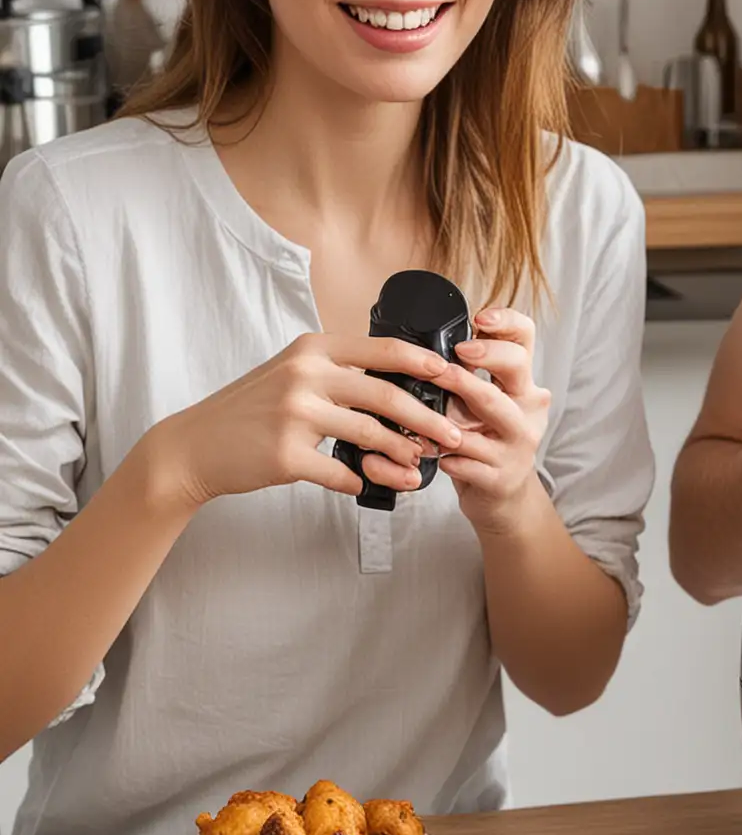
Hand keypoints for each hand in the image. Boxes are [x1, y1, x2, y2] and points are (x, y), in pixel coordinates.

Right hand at [156, 332, 465, 506]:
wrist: (193, 446)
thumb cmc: (250, 409)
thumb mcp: (291, 371)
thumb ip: (337, 370)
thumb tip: (397, 380)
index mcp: (313, 349)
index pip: (383, 350)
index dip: (424, 363)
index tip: (453, 376)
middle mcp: (305, 376)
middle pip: (387, 396)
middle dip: (429, 419)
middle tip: (454, 436)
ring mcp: (294, 415)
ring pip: (370, 435)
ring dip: (403, 454)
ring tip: (421, 464)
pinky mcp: (285, 455)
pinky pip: (340, 472)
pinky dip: (361, 480)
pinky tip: (373, 485)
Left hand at [433, 306, 551, 535]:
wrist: (502, 496)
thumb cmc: (483, 439)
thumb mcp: (481, 402)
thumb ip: (465, 375)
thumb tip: (425, 341)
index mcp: (522, 382)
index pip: (525, 338)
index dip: (506, 321)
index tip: (481, 317)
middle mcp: (528, 407)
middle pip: (516, 367)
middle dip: (485, 354)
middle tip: (455, 351)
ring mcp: (519, 442)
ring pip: (494, 412)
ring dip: (459, 401)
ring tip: (429, 398)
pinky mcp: (503, 475)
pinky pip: (471, 459)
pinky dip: (446, 454)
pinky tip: (426, 452)